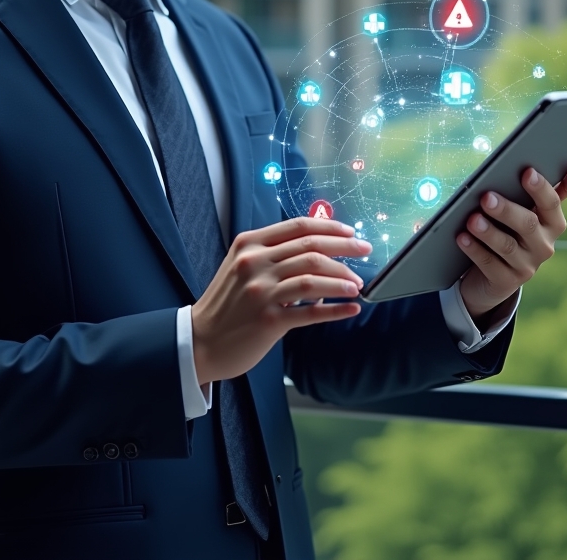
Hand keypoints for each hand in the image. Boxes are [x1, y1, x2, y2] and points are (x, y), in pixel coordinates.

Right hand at [191, 217, 371, 385]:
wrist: (201, 340)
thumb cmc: (227, 304)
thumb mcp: (241, 266)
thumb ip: (272, 253)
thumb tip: (316, 248)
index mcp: (249, 244)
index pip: (298, 226)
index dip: (330, 227)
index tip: (351, 233)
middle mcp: (254, 263)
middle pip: (311, 247)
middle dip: (345, 248)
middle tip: (365, 251)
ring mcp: (261, 291)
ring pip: (313, 276)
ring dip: (342, 280)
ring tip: (356, 285)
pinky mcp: (268, 320)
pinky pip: (311, 312)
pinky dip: (335, 309)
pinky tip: (350, 309)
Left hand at [457, 163, 566, 320]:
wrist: (495, 275)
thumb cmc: (513, 231)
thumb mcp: (531, 211)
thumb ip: (552, 189)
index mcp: (552, 224)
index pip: (552, 204)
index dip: (540, 189)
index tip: (527, 172)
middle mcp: (544, 246)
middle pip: (527, 225)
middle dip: (506, 210)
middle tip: (486, 197)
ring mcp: (526, 266)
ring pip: (507, 246)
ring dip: (488, 232)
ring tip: (472, 219)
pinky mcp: (506, 281)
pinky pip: (489, 264)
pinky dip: (475, 249)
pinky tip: (462, 237)